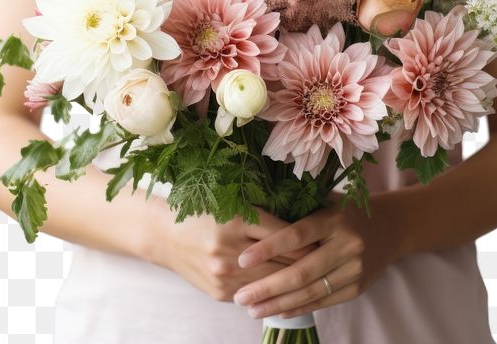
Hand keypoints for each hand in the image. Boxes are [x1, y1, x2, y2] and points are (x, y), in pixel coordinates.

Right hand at [151, 198, 316, 302]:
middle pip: (282, 262)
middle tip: (329, 260)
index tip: (326, 240)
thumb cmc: (205, 212)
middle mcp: (230, 249)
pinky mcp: (220, 293)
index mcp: (237, 219)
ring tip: (316, 276)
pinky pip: (255, 293)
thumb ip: (265, 216)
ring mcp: (224, 275)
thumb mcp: (233, 203)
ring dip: (294, 281)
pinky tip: (288, 288)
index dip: (309, 239)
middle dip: (308, 262)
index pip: (285, 235)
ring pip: (272, 282)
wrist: (166, 236)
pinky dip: (271, 291)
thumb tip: (304, 227)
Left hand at [231, 190, 409, 320]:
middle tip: (241, 296)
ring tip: (252, 309)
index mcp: (334, 218)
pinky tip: (278, 312)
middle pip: (302, 272)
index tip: (242, 259)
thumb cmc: (346, 210)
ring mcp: (354, 269)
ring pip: (311, 292)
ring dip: (279, 304)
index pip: (297, 235)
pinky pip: (323, 301)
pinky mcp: (357, 288)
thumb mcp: (326, 201)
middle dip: (267, 287)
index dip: (269, 248)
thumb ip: (298, 211)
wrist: (390, 226)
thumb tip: (255, 220)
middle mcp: (346, 245)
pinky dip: (298, 308)